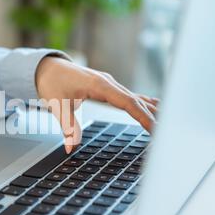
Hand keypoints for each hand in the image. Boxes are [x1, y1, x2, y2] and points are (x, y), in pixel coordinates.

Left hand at [36, 57, 158, 153]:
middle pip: (136, 100)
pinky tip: (154, 109)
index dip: (143, 116)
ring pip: (136, 97)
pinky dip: (142, 104)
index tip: (154, 128)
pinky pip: (129, 96)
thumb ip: (67, 127)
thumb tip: (71, 147)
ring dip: (150, 110)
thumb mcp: (57, 105)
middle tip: (166, 134)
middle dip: (152, 116)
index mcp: (99, 84)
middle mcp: (108, 82)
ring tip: (167, 123)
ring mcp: (109, 84)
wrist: (47, 67)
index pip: (128, 102)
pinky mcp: (107, 87)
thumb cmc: (52, 82)